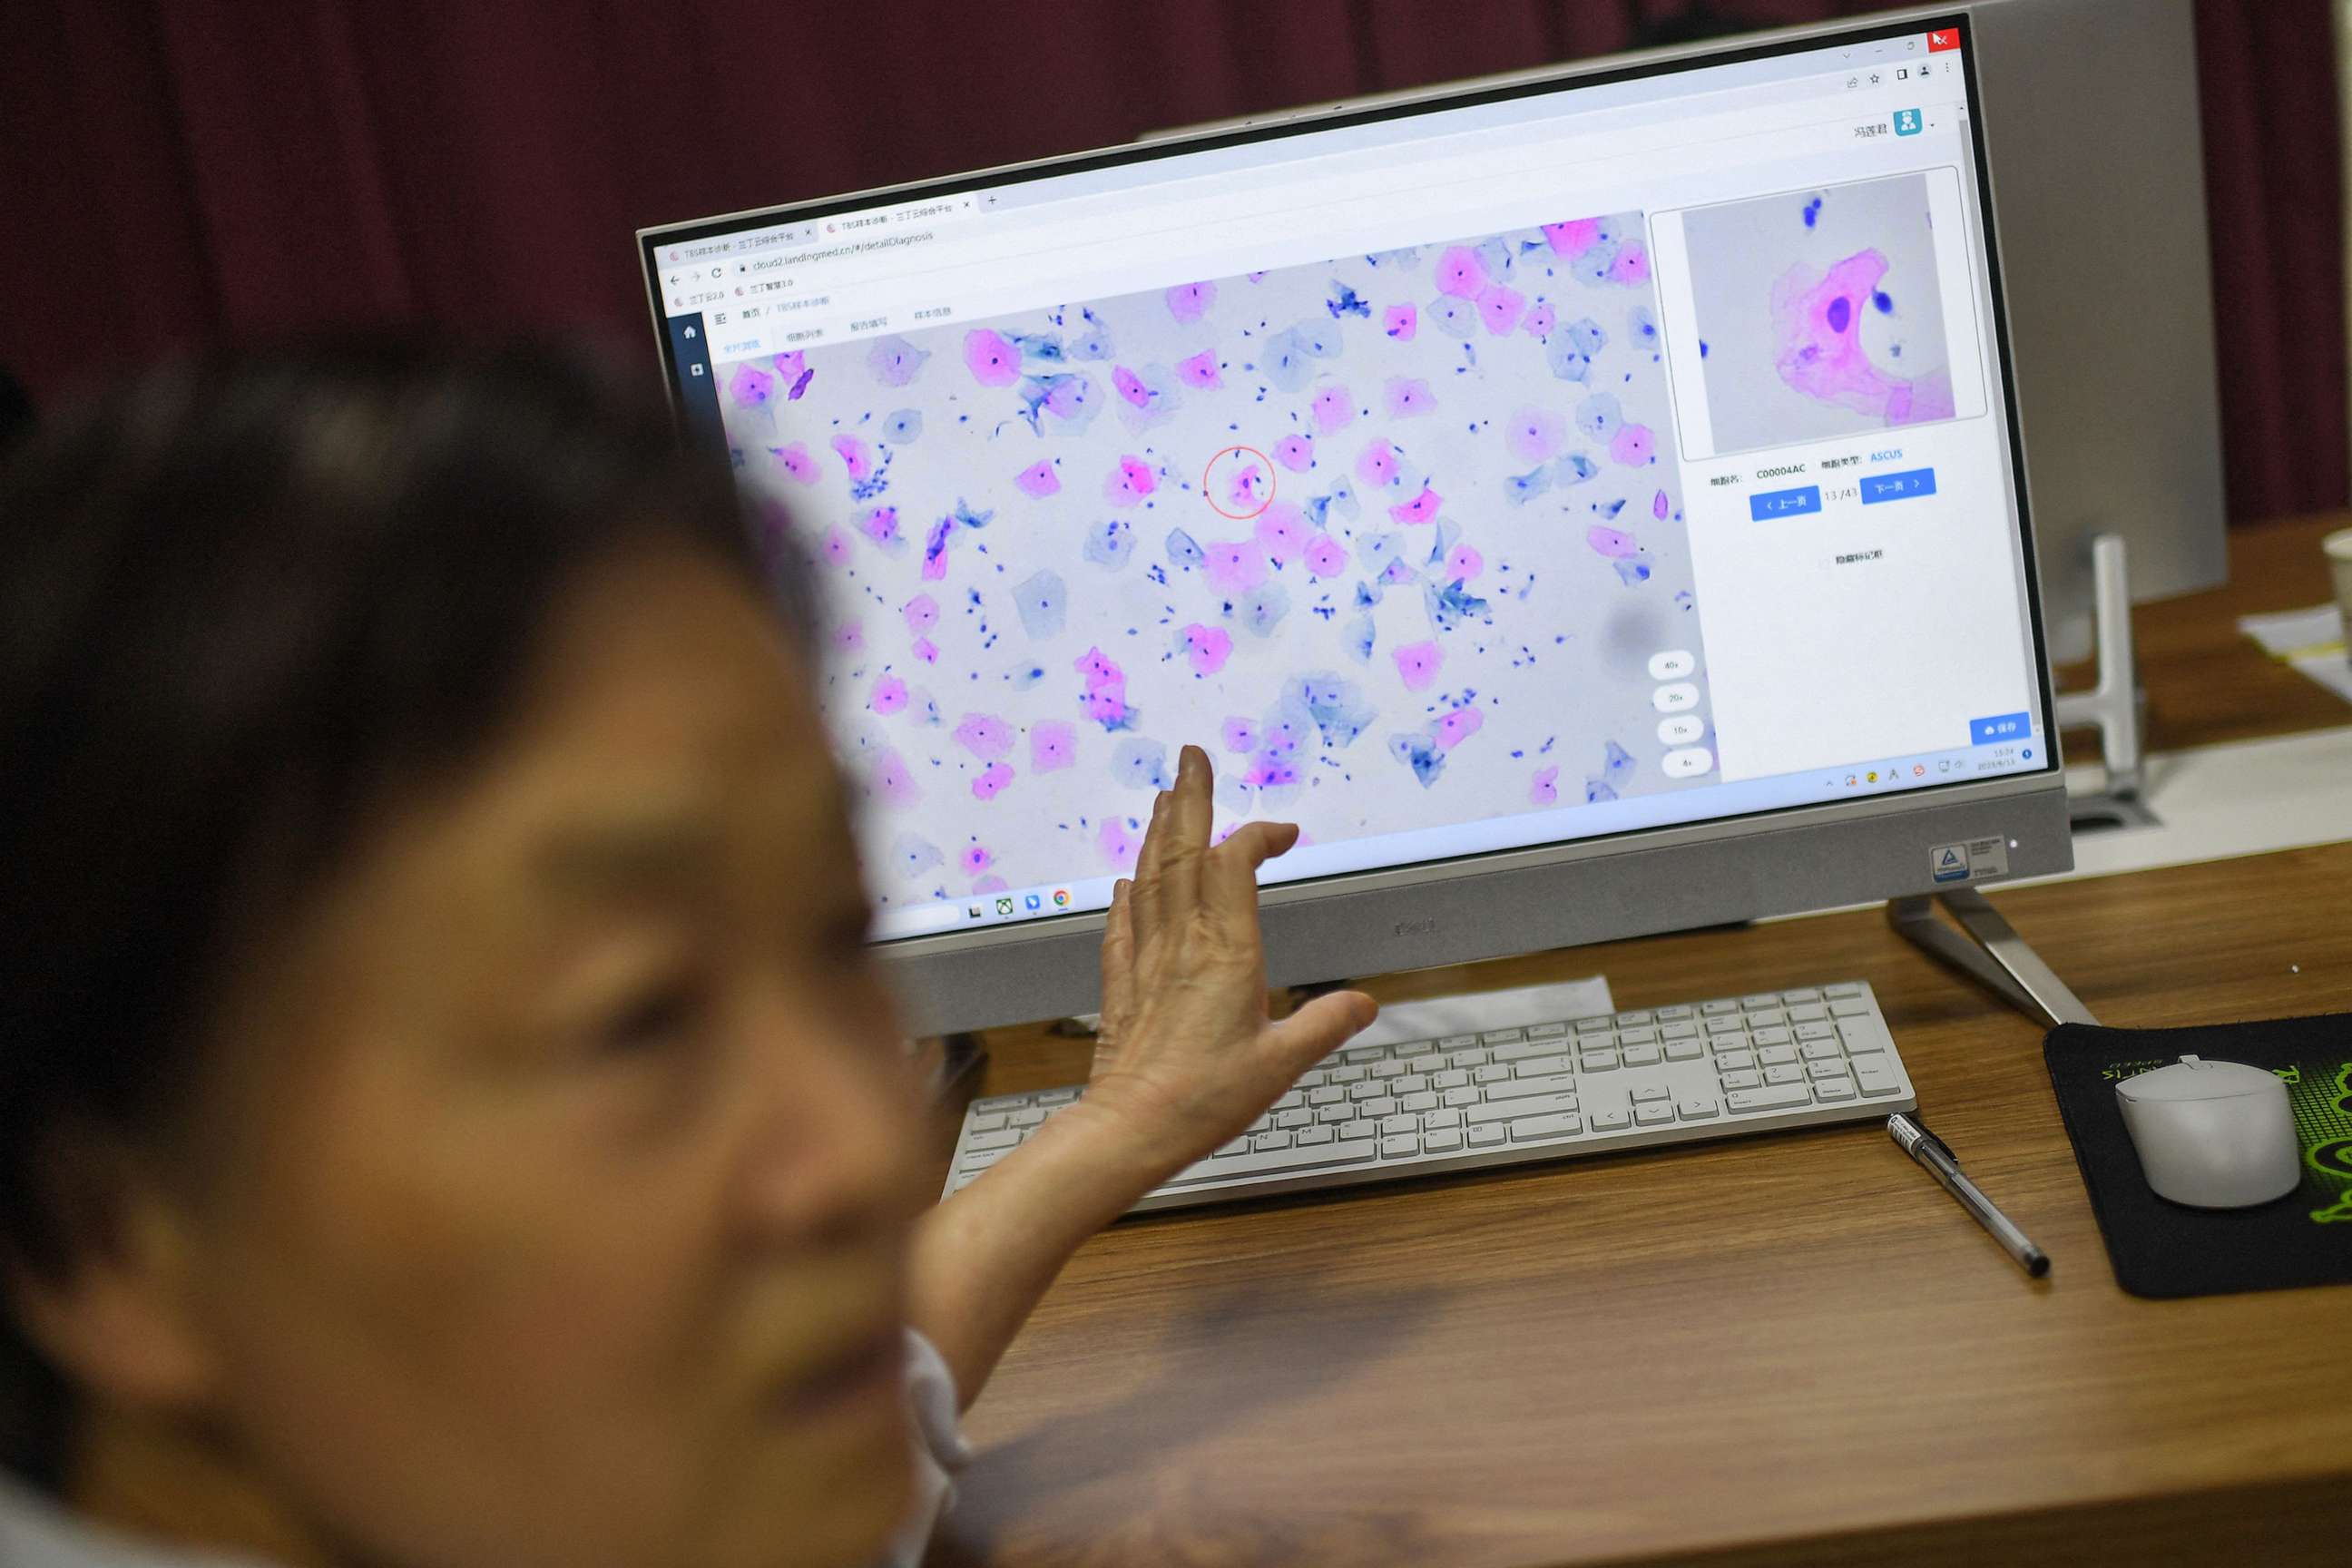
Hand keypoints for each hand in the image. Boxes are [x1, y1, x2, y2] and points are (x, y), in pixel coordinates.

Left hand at [1081, 743, 1376, 1168]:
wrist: (1130, 1128)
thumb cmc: (1203, 1099)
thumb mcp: (1281, 1065)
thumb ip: (1323, 1026)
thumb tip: (1362, 1002)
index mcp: (1226, 953)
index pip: (1236, 865)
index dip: (1258, 836)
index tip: (1284, 832)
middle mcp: (1182, 944)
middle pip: (1183, 852)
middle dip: (1189, 798)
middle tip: (1192, 757)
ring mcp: (1146, 960)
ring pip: (1151, 877)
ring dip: (1159, 831)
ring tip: (1164, 797)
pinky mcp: (1122, 984)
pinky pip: (1123, 923)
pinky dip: (1128, 893)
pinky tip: (1128, 880)